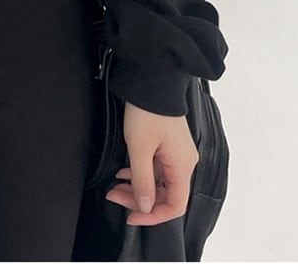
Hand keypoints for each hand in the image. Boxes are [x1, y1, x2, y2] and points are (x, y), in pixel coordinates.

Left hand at [105, 101, 198, 225]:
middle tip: (114, 196)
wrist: (152, 82)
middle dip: (138, 199)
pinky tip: (124, 171)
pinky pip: (155, 167)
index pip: (174, 205)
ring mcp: (175, 153)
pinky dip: (139, 172)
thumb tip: (145, 205)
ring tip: (115, 184)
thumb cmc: (149, 111)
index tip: (131, 216)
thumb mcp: (140, 148)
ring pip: (157, 181)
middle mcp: (183, 162)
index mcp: (182, 166)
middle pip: (164, 194)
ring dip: (136, 186)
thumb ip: (143, 180)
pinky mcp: (167, 144)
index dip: (152, 215)